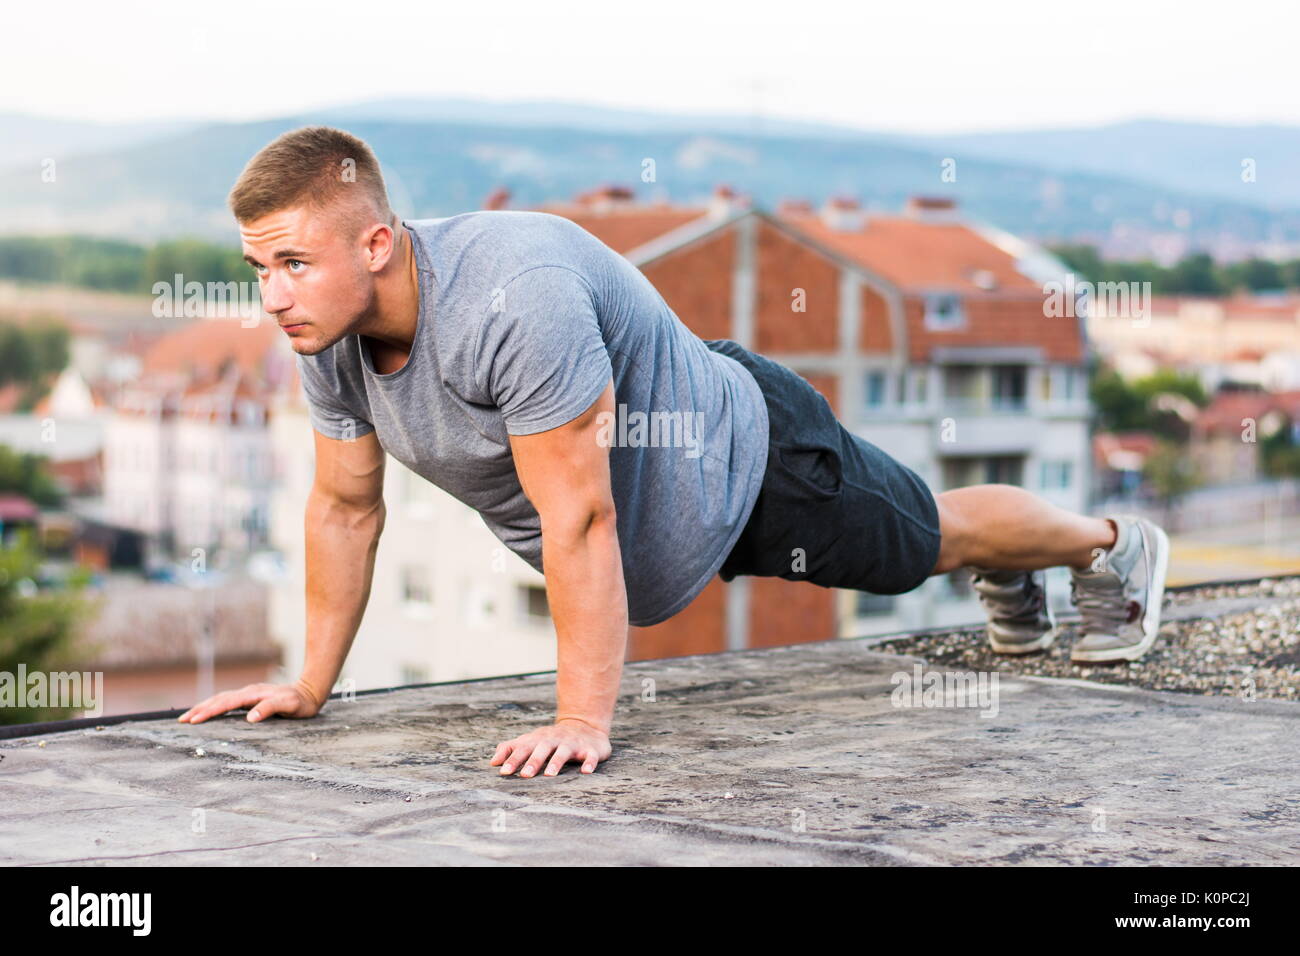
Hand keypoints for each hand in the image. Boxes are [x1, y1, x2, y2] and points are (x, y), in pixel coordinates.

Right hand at [177, 679, 323, 724]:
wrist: (309, 692)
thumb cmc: (300, 702)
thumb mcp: (288, 705)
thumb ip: (270, 709)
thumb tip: (249, 718)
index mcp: (253, 694)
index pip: (226, 703)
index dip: (209, 711)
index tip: (194, 720)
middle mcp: (248, 692)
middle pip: (218, 700)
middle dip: (200, 709)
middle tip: (182, 721)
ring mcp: (248, 695)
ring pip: (221, 700)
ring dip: (204, 707)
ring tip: (189, 717)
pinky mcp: (250, 699)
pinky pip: (228, 702)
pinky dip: (215, 707)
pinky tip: (209, 713)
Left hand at [490, 718, 611, 776]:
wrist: (585, 725)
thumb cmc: (551, 739)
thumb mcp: (530, 741)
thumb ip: (511, 749)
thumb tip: (492, 762)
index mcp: (539, 739)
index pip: (524, 748)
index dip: (513, 759)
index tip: (504, 772)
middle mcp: (555, 740)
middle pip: (543, 749)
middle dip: (533, 761)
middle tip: (525, 775)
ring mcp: (573, 744)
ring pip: (564, 752)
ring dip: (556, 762)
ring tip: (549, 775)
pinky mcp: (590, 749)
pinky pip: (590, 755)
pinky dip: (589, 762)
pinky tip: (586, 771)